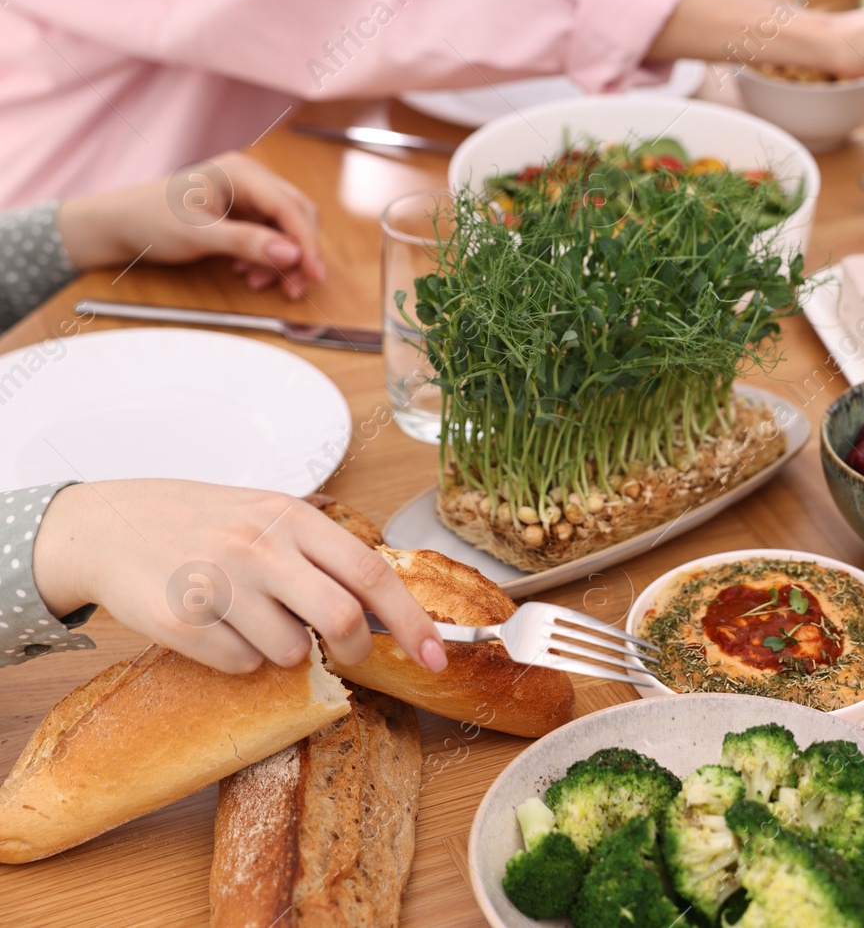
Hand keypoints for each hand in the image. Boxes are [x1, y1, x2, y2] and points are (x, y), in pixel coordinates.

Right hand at [32, 481, 446, 675]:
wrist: (109, 525)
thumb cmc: (205, 522)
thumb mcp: (270, 513)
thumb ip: (324, 551)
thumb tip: (386, 603)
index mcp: (294, 517)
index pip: (372, 573)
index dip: (413, 621)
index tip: (438, 656)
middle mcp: (260, 546)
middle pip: (342, 617)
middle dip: (356, 647)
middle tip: (347, 651)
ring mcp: (220, 583)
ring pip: (290, 651)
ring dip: (286, 651)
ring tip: (255, 618)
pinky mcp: (181, 620)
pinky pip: (240, 665)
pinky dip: (241, 659)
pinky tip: (218, 627)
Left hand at [55, 151, 324, 300]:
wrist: (118, 225)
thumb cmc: (149, 220)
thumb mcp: (197, 235)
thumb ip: (246, 243)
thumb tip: (292, 254)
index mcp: (241, 172)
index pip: (289, 207)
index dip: (307, 242)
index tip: (314, 274)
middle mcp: (250, 179)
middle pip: (297, 215)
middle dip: (300, 253)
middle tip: (296, 287)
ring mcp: (248, 195)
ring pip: (288, 227)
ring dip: (284, 259)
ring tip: (263, 283)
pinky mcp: (243, 212)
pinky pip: (272, 235)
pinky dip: (269, 258)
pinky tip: (251, 273)